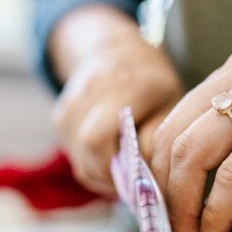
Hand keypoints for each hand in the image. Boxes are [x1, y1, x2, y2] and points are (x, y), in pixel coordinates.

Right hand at [51, 24, 182, 195]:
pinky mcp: (60, 116)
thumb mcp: (172, 106)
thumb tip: (140, 177)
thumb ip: (156, 140)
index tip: (136, 180)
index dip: (112, 168)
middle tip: (132, 181)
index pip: (97, 137)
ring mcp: (70, 101)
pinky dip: (91, 164)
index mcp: (125, 83)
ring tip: (123, 168)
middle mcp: (91, 88)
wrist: (117, 50)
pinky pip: (72, 154)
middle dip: (108, 174)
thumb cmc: (153, 85)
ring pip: (77, 157)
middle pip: (85, 149)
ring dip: (100, 171)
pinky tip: (110, 157)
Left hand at [150, 47, 231, 231]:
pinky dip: (217, 213)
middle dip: (166, 201)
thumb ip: (219, 179)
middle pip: (175, 141)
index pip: (171, 128)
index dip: (157, 182)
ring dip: (185, 211)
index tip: (162, 226)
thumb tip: (174, 230)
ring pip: (194, 153)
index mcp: (231, 76)